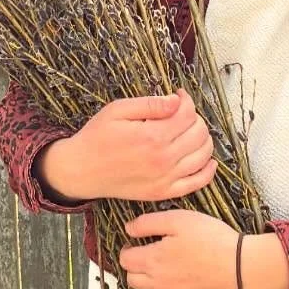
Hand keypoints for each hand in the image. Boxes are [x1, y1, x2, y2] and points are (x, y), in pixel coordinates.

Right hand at [38, 91, 215, 203]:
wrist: (81, 170)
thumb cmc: (96, 137)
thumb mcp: (117, 110)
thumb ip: (150, 104)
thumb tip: (176, 100)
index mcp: (152, 136)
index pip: (187, 113)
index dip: (186, 100)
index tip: (179, 96)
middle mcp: (163, 159)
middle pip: (199, 133)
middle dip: (194, 117)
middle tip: (181, 113)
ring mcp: (165, 179)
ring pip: (203, 155)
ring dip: (203, 138)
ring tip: (189, 130)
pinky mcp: (163, 193)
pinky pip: (197, 183)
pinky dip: (207, 170)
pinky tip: (206, 159)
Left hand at [118, 209, 241, 288]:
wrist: (240, 267)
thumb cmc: (212, 240)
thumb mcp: (179, 219)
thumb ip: (148, 223)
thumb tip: (128, 229)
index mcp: (152, 261)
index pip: (125, 260)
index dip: (128, 250)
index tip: (136, 245)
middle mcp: (157, 284)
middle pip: (132, 281)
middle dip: (135, 269)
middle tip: (148, 259)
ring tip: (157, 278)